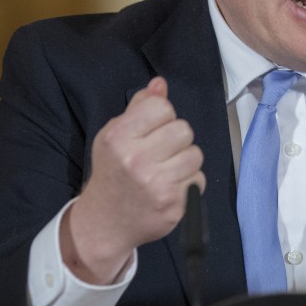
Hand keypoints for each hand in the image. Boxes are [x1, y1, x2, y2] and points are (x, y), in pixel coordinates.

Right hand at [61, 77, 204, 283]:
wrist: (106, 221)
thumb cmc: (113, 172)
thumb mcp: (115, 135)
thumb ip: (139, 107)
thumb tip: (160, 84)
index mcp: (118, 137)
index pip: (161, 107)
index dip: (162, 116)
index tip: (152, 129)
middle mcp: (136, 160)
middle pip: (183, 129)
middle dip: (176, 138)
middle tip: (160, 151)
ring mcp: (156, 184)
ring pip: (195, 154)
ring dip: (185, 160)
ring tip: (166, 169)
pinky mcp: (173, 204)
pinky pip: (199, 178)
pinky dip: (188, 182)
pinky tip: (170, 186)